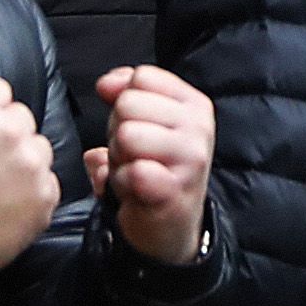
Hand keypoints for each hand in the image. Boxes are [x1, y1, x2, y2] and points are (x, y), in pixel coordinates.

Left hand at [85, 64, 213, 266]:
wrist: (170, 228)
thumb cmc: (154, 168)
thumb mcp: (145, 120)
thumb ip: (125, 91)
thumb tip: (106, 84)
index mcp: (194, 104)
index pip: (142, 77)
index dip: (125, 101)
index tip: (139, 127)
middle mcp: (198, 128)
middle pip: (128, 104)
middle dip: (118, 130)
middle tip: (135, 156)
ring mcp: (190, 160)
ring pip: (126, 135)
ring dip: (119, 158)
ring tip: (135, 173)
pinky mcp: (174, 190)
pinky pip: (130, 171)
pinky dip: (120, 183)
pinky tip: (135, 193)